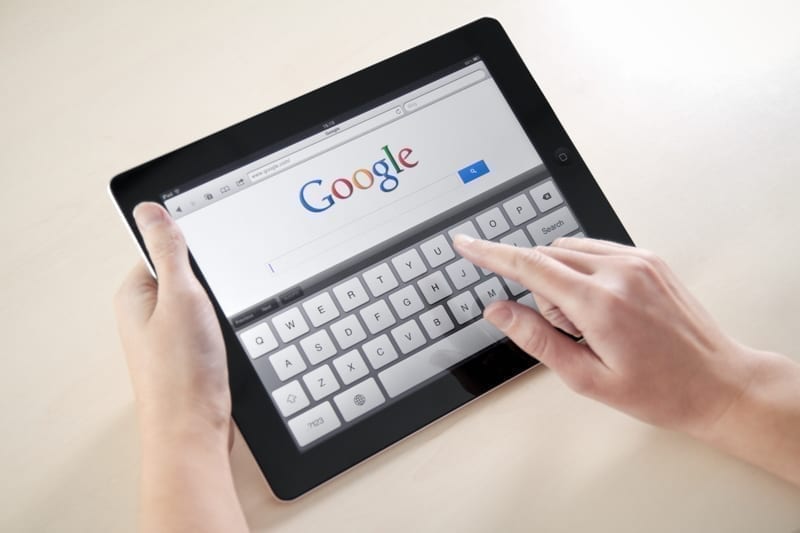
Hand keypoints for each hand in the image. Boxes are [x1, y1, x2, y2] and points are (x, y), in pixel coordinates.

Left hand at [114, 202, 230, 448]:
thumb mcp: (180, 296)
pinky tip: (228, 342)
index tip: (216, 258)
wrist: (194, 430)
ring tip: (222, 327)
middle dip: (212, 282)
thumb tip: (150, 209)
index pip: (165, 246)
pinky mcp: (188, 354)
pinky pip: (210, 326)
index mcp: (134, 293)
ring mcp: (168, 335)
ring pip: (203, 302)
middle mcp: (147, 313)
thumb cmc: (182, 372)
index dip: (195, 249)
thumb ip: (169, 250)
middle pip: (187, 274)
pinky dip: (224, 328)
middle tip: (219, 301)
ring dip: (220, 309)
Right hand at [453, 235, 757, 438]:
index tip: (466, 244)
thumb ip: (536, 338)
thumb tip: (498, 311)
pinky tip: (602, 305)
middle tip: (569, 330)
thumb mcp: (586, 378)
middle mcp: (619, 271)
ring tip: (591, 322)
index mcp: (599, 304)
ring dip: (561, 278)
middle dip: (540, 288)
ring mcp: (638, 260)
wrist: (718, 383)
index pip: (528, 265)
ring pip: (569, 250)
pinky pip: (595, 249)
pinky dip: (582, 269)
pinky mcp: (649, 258)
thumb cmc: (659, 390)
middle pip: (547, 258)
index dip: (490, 254)